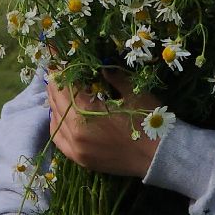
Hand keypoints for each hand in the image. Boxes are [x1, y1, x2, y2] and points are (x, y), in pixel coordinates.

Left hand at [46, 73, 162, 178]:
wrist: (160, 156)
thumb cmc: (148, 121)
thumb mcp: (132, 92)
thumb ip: (113, 76)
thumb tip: (100, 66)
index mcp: (86, 112)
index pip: (63, 84)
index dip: (59, 67)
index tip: (56, 55)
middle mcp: (74, 132)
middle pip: (56, 101)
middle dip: (57, 82)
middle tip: (60, 68)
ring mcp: (76, 148)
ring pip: (54, 120)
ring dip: (56, 103)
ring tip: (63, 90)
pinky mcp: (81, 159)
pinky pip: (59, 139)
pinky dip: (57, 124)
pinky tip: (62, 115)